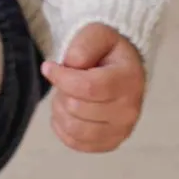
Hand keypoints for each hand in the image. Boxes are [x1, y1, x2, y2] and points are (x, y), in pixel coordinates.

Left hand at [42, 24, 145, 153]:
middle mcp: (130, 110)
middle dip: (61, 91)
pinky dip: (62, 127)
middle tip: (65, 81)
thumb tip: (70, 66)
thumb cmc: (107, 51)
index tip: (48, 67)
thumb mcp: (97, 35)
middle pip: (76, 108)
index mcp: (129, 80)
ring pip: (74, 128)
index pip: (87, 87)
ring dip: (60, 110)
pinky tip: (67, 111)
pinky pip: (75, 143)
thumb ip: (82, 45)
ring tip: (67, 95)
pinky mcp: (110, 143)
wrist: (123, 69)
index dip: (61, 78)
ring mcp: (122, 130)